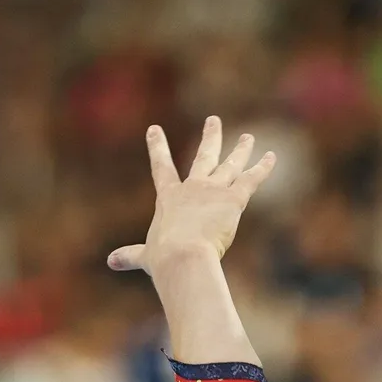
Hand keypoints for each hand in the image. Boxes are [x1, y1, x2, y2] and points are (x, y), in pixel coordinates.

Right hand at [108, 115, 274, 274]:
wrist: (182, 255)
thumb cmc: (163, 259)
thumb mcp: (145, 255)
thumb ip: (130, 255)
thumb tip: (110, 262)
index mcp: (169, 198)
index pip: (162, 169)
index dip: (158, 148)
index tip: (155, 129)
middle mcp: (192, 188)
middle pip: (203, 157)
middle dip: (210, 137)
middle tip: (214, 120)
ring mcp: (213, 190)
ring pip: (230, 165)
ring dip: (241, 150)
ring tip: (248, 137)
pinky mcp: (233, 199)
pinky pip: (251, 180)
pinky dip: (262, 168)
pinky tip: (271, 157)